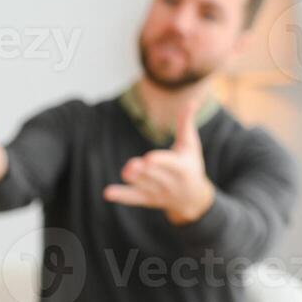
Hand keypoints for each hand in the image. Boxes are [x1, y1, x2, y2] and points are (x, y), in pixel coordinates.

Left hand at [102, 100, 215, 224]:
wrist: (193, 198)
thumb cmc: (191, 165)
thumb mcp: (191, 145)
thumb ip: (186, 124)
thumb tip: (192, 101)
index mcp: (182, 168)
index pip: (170, 165)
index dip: (160, 162)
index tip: (149, 158)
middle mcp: (171, 182)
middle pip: (155, 176)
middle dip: (144, 171)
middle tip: (132, 165)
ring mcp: (158, 193)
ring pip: (144, 186)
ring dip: (134, 180)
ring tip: (126, 172)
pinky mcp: (147, 199)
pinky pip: (134, 198)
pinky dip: (122, 196)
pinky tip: (108, 193)